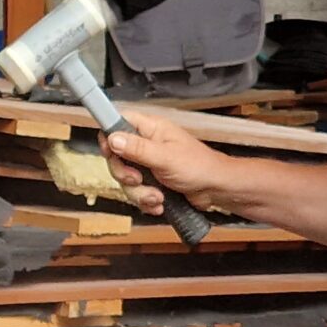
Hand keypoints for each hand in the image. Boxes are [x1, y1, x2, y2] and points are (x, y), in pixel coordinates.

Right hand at [100, 112, 217, 218]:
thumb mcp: (166, 157)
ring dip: (139, 193)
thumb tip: (113, 139)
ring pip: (126, 179)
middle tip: (138, 180)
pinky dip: (146, 201)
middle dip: (125, 175)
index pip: (118, 123)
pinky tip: (160, 203)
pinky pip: (136, 192)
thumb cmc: (200, 167)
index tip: (110, 153)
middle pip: (116, 156)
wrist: (217, 190)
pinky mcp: (152, 182)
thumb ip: (138, 149)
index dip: (109, 138)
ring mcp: (148, 164)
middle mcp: (146, 145)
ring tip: (157, 197)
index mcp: (150, 129)